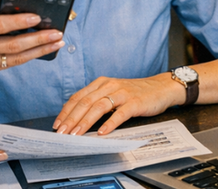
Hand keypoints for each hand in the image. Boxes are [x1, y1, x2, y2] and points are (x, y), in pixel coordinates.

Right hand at [0, 0, 65, 74]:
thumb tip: (20, 7)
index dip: (19, 22)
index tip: (37, 17)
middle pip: (12, 46)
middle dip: (38, 40)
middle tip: (57, 33)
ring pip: (14, 59)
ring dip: (38, 51)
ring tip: (56, 43)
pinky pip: (9, 64)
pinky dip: (27, 57)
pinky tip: (41, 50)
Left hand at [52, 74, 184, 135]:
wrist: (160, 88)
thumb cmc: (135, 93)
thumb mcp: (112, 93)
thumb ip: (96, 100)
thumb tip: (75, 116)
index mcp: (101, 83)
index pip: (78, 97)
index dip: (66, 111)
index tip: (57, 125)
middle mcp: (109, 86)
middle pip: (85, 102)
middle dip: (71, 119)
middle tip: (62, 133)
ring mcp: (122, 93)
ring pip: (99, 107)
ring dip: (85, 122)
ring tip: (77, 134)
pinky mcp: (135, 102)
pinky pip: (120, 113)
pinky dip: (109, 123)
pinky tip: (102, 132)